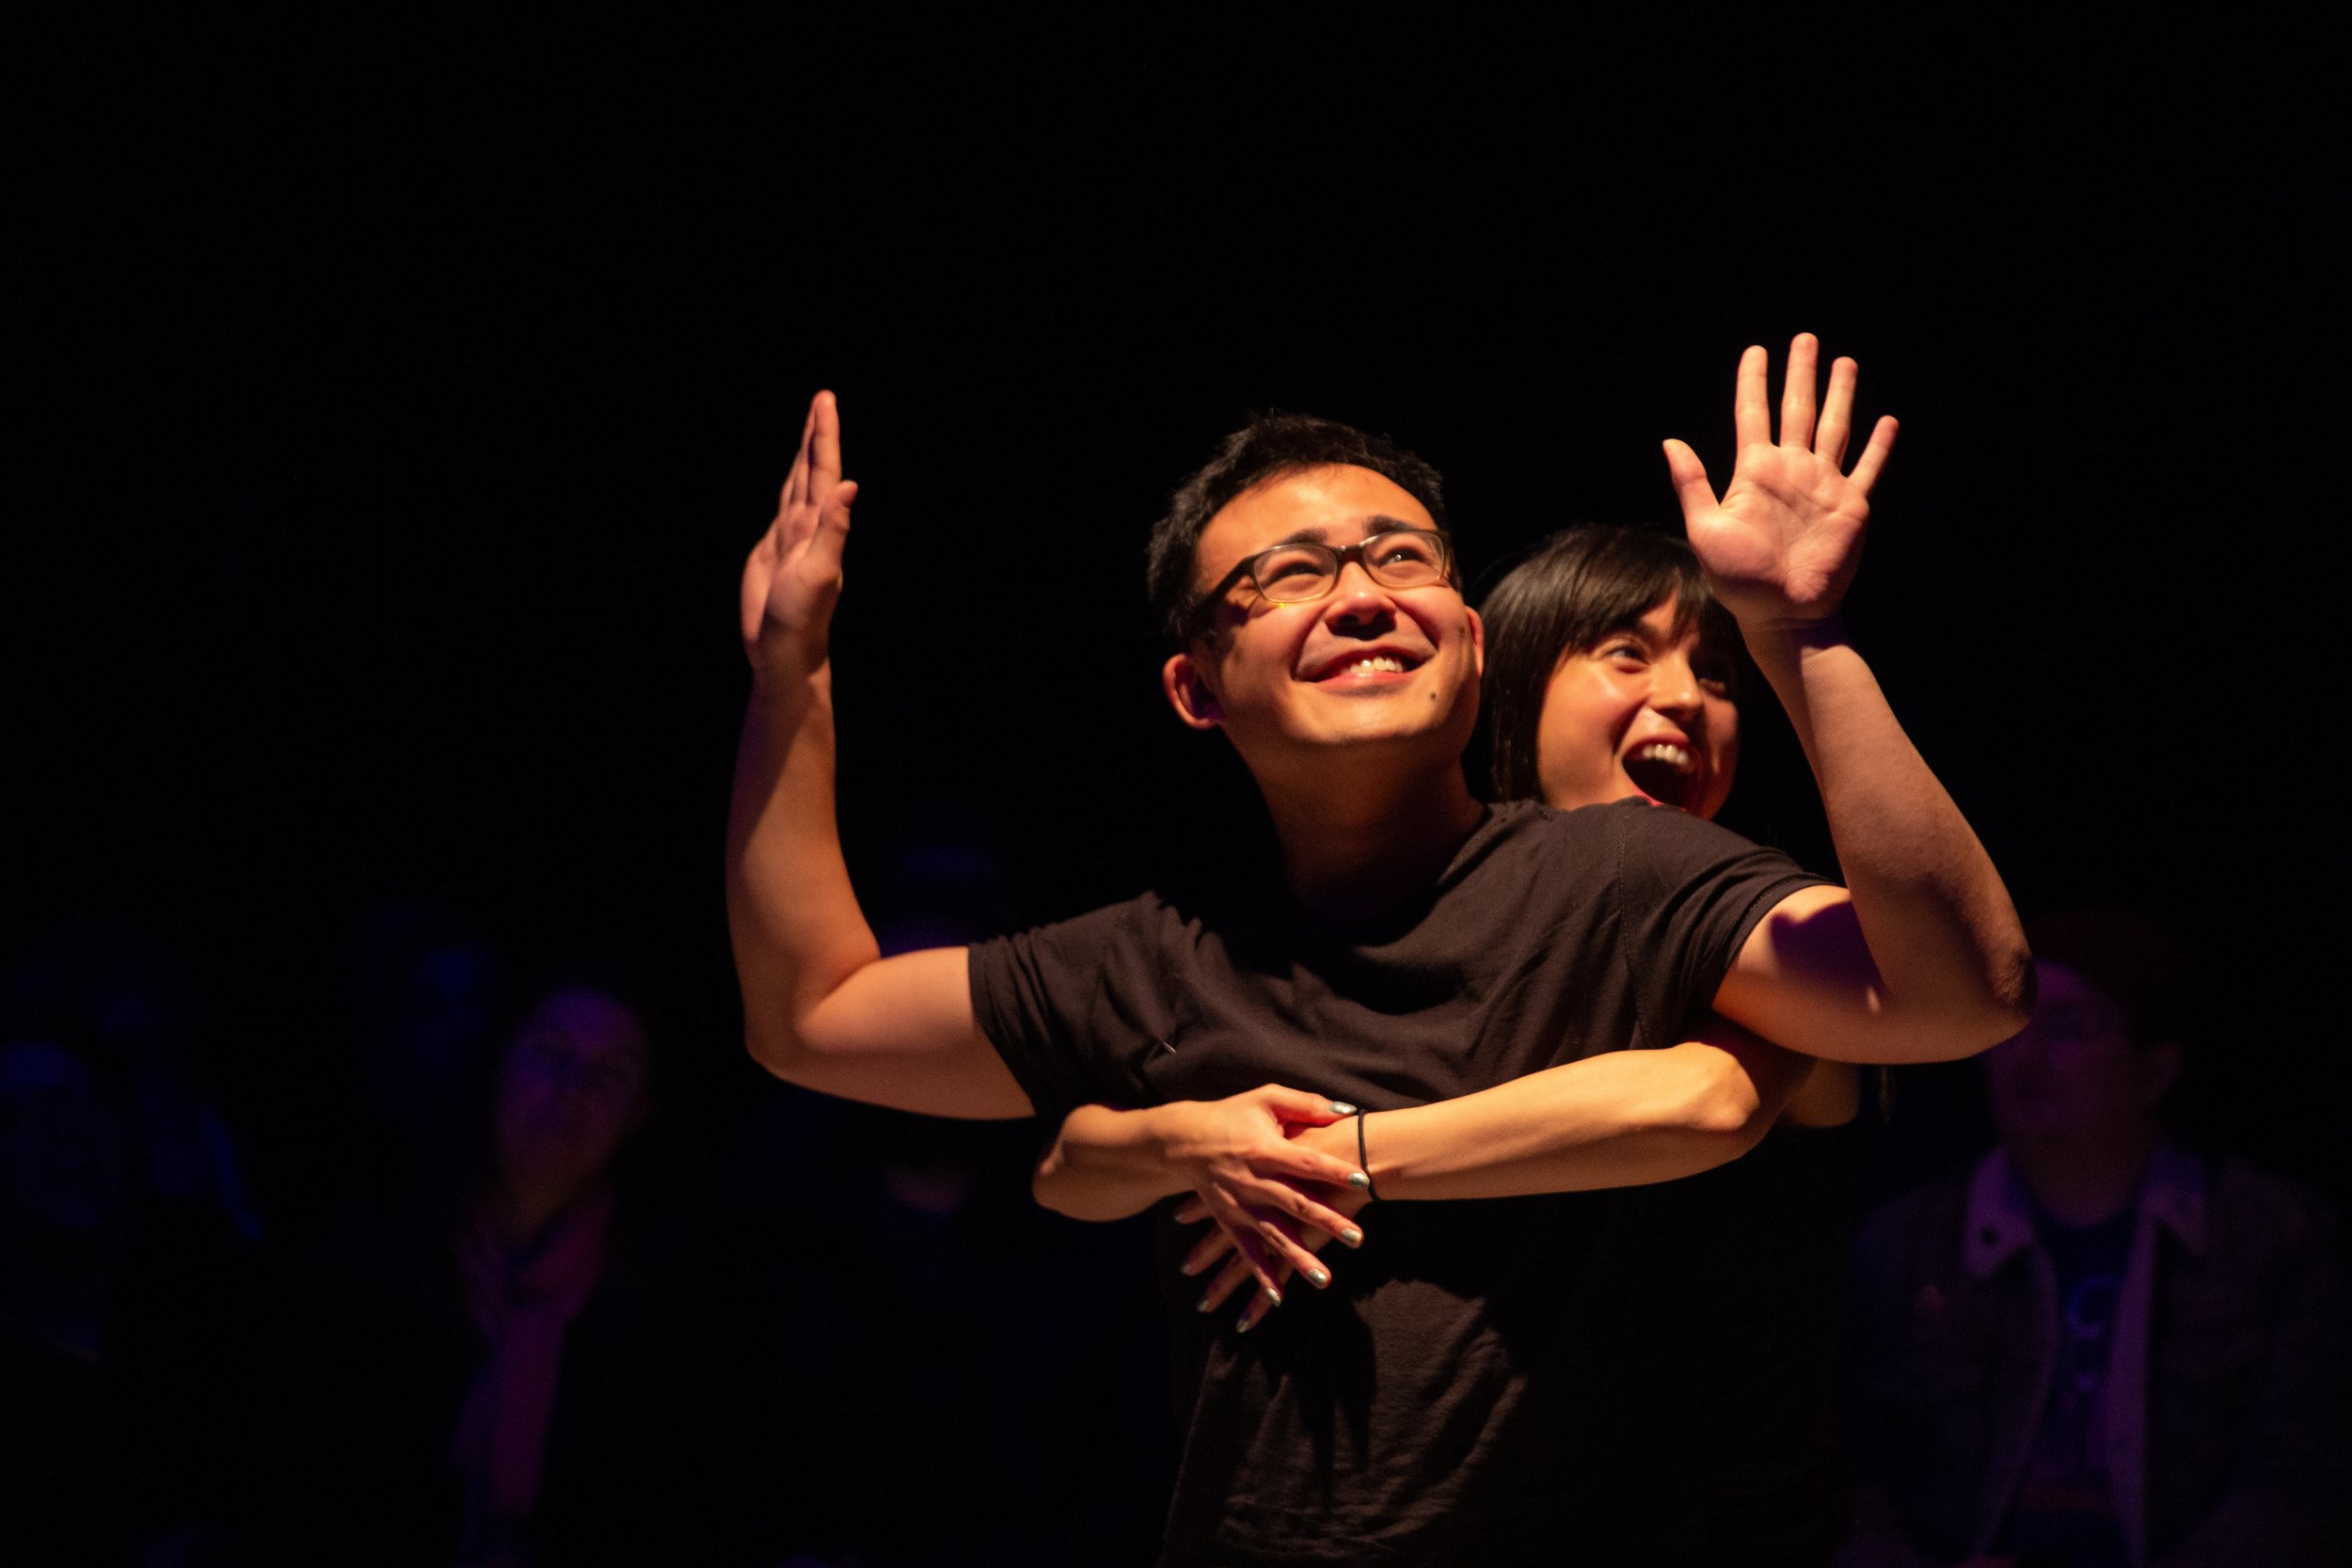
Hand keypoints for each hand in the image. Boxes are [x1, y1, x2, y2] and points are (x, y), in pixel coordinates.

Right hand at [740, 390, 858, 671]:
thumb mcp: (820, 572)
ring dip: (804, 457)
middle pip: (812, 470)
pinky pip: (781, 508)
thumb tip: (851, 487)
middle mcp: (808, 526)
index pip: (823, 470)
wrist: (783, 651)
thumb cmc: (802, 618)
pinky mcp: (771, 551)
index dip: (824, 435)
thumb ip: (835, 530)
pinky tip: (792, 483)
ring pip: (797, 486)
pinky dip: (788, 487)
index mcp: (819, 526)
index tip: (825, 401)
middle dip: (816, 435)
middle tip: (822, 399)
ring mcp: (791, 538)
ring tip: (809, 430)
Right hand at [1156, 1086, 1368, 1302]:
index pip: (1306, 1162)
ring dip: (1299, 1258)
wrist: (1184, 1139)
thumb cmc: (1232, 1115)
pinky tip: (1278, 1297)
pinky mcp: (1230, 1221)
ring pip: (1274, 1236)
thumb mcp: (1267, 1098)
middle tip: (1358, 1238)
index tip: (1364, 1180)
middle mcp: (1254, 1181)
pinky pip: (1246, 1252)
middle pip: (1296, 1204)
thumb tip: (1347, 1111)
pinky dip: (1260, 1275)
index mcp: (1265, 1149)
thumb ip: (1307, 1105)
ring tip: (1325, 1281)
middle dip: (1328, 1222)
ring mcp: (1241, 1205)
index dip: (1334, 1170)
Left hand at [1663, 333, 1895, 633]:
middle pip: (1797, 408)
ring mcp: (1822, 486)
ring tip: (1844, 362)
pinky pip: (1867, 468)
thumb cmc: (1738, 581)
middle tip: (1805, 339)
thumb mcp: (1705, 530)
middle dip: (1801, 373)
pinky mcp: (1850, 506)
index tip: (1756, 350)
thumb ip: (1692, 484)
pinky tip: (1886, 421)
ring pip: (1834, 427)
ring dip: (1840, 395)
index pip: (1752, 414)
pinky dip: (1878, 445)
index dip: (1754, 381)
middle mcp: (1790, 471)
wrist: (1782, 615)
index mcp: (1754, 472)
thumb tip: (1670, 441)